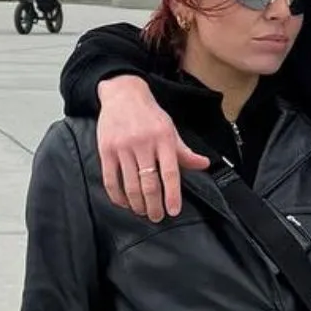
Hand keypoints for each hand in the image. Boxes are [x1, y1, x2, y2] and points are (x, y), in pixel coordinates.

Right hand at [98, 76, 208, 222]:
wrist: (123, 94)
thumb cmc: (149, 115)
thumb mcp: (170, 129)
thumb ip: (184, 151)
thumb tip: (204, 164)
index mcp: (163, 139)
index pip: (170, 173)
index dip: (172, 195)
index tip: (173, 210)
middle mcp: (143, 143)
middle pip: (149, 183)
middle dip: (154, 205)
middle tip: (157, 217)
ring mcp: (123, 147)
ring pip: (130, 184)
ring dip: (137, 204)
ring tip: (143, 212)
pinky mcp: (106, 149)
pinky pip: (110, 179)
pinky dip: (117, 196)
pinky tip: (125, 203)